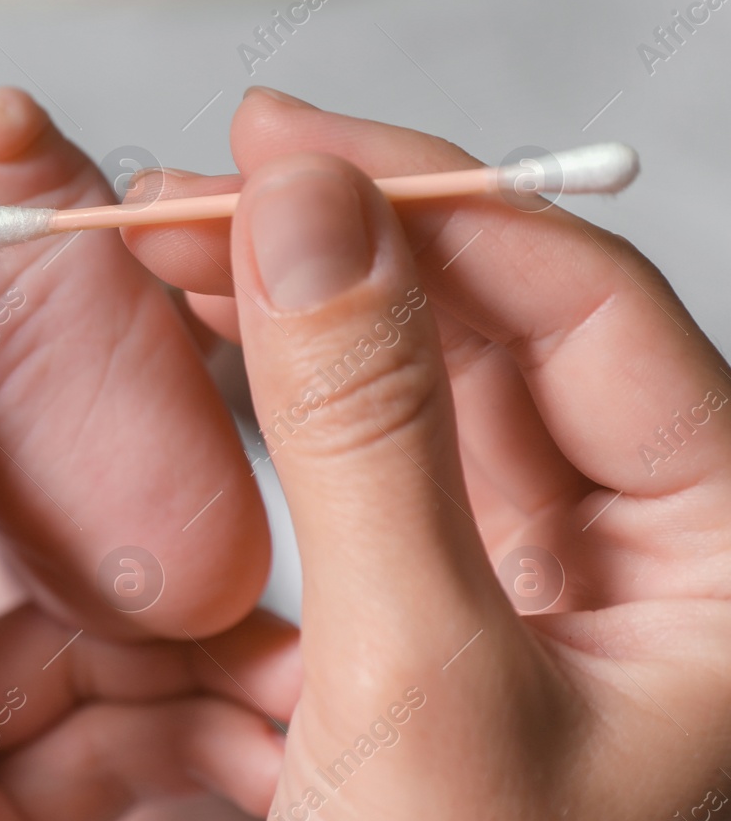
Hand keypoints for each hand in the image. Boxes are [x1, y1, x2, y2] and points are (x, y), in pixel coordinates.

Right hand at [126, 91, 730, 820]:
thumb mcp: (415, 678)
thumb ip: (363, 430)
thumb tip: (301, 207)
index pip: (585, 307)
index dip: (427, 203)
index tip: (273, 142)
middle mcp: (651, 564)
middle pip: (496, 340)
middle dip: (337, 255)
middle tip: (183, 192)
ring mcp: (541, 601)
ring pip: (421, 405)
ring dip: (295, 326)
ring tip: (170, 253)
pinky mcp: (440, 640)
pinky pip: (368, 489)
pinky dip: (278, 427)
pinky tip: (204, 369)